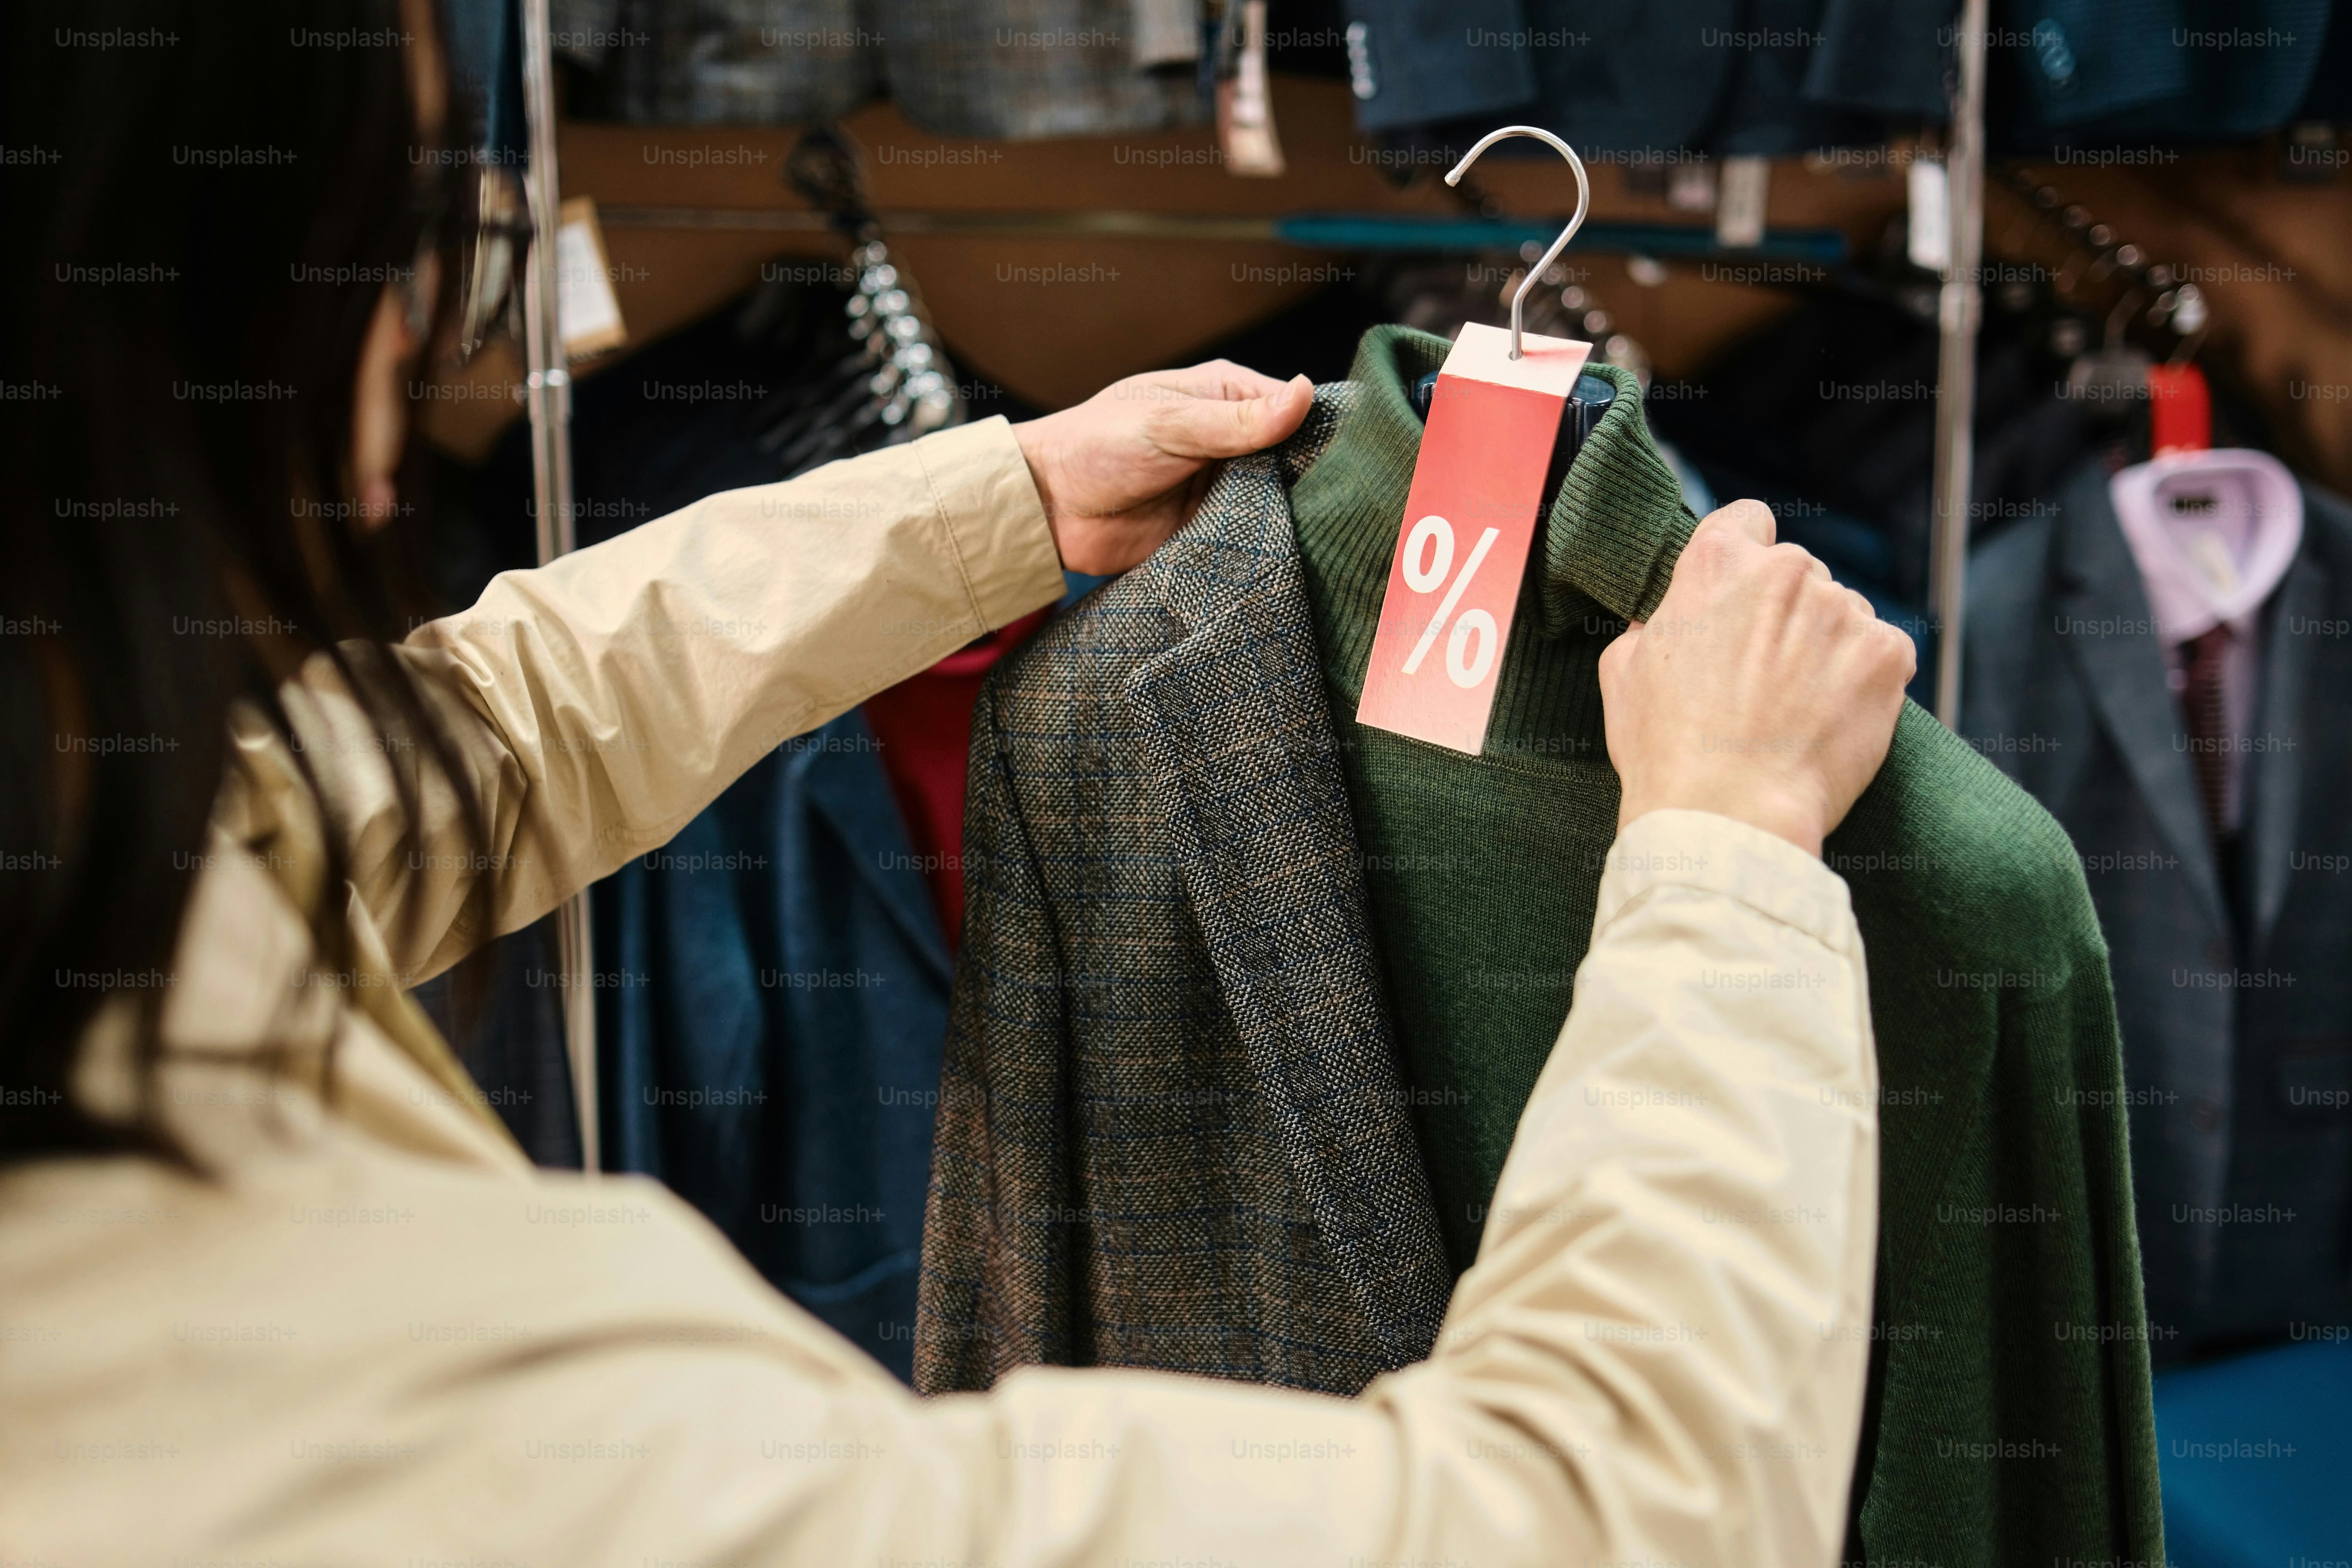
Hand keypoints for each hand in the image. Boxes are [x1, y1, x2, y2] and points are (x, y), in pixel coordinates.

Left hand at [1012, 361, 1313, 573]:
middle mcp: (1232, 441)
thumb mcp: (1170, 424)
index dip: (1322, 431)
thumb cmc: (1098, 445)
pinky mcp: (1210, 530)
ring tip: (1321, 538)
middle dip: (1312, 482)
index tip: (1354, 459)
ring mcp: (1223, 487)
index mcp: (1226, 396)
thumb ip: (1236, 420)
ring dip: (1289, 519)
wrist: (1049, 507)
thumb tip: (1304, 394)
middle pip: (1294, 460)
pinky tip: (1285, 560)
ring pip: (1279, 503)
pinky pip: (1250, 540)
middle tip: (1342, 508)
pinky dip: (1262, 548)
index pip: (1296, 408)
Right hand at [1598, 500, 1914, 857]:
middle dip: (1785, 613)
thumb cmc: (1668, 751)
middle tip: (1762, 676)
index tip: (1743, 596)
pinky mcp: (1887, 654)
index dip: (1744, 557)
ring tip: (1797, 709)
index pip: (1747, 520)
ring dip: (1826, 647)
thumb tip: (1670, 620)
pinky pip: (1882, 652)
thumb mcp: (1624, 671)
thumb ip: (1656, 624)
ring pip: (1841, 614)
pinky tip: (1832, 719)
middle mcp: (1787, 571)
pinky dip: (1864, 680)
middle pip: (1797, 574)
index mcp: (1718, 562)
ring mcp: (1843, 610)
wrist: (1730, 814)